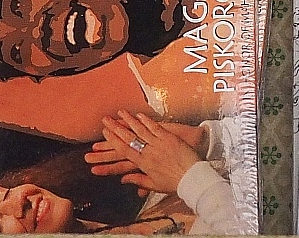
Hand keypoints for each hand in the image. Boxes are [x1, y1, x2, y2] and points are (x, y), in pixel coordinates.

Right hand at [86, 119, 206, 177]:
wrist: (193, 177)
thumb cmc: (174, 183)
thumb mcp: (153, 185)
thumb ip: (137, 180)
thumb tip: (123, 179)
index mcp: (143, 164)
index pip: (124, 150)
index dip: (113, 140)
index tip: (105, 133)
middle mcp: (149, 152)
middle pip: (129, 137)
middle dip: (116, 128)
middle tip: (106, 120)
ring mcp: (159, 143)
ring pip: (141, 129)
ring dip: (129, 120)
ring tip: (120, 112)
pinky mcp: (169, 137)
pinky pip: (156, 127)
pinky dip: (147, 120)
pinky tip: (139, 114)